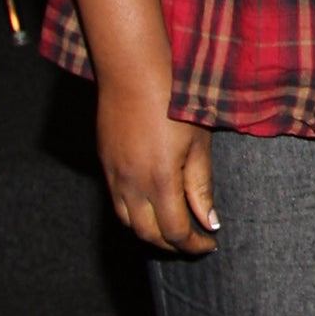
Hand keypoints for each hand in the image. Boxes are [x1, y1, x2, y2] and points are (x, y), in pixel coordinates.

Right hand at [96, 75, 218, 252]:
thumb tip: (208, 221)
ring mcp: (114, 176)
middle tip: (194, 242)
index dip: (193, 245)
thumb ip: (201, 185)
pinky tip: (152, 206)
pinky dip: (135, 215)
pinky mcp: (105, 164)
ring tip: (174, 229)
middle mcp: (131, 185)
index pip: (175, 231)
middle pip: (148, 235)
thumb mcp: (198, 143)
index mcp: (160, 181)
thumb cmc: (174, 100)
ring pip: (128, 222)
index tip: (209, 244)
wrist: (133, 70)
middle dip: (172, 245)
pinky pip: (117, 203)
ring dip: (151, 233)